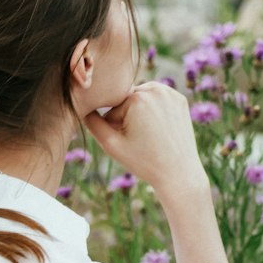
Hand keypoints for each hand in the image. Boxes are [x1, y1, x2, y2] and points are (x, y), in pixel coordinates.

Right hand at [83, 81, 206, 198]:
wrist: (178, 173)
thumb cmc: (144, 162)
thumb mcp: (111, 145)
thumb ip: (92, 123)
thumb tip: (82, 106)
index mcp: (136, 98)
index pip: (111, 105)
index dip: (114, 125)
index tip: (127, 141)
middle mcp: (154, 89)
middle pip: (127, 100)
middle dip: (127, 117)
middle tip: (140, 140)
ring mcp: (170, 92)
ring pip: (141, 98)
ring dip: (140, 113)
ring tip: (149, 135)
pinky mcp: (180, 99)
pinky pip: (157, 100)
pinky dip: (155, 111)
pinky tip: (160, 129)